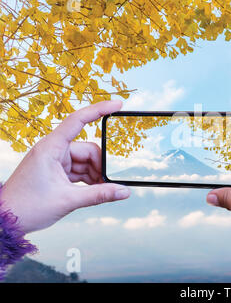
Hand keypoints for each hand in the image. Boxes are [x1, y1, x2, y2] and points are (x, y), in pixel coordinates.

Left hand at [0, 100, 130, 233]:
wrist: (6, 220)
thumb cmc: (27, 206)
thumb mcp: (68, 200)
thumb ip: (100, 195)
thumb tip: (124, 191)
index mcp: (51, 148)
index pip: (78, 120)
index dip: (99, 110)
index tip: (118, 104)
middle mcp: (53, 150)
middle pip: (88, 149)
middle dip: (100, 166)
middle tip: (109, 183)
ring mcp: (54, 160)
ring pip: (85, 161)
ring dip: (95, 175)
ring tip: (101, 191)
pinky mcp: (56, 171)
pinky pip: (78, 169)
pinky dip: (88, 179)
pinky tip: (94, 190)